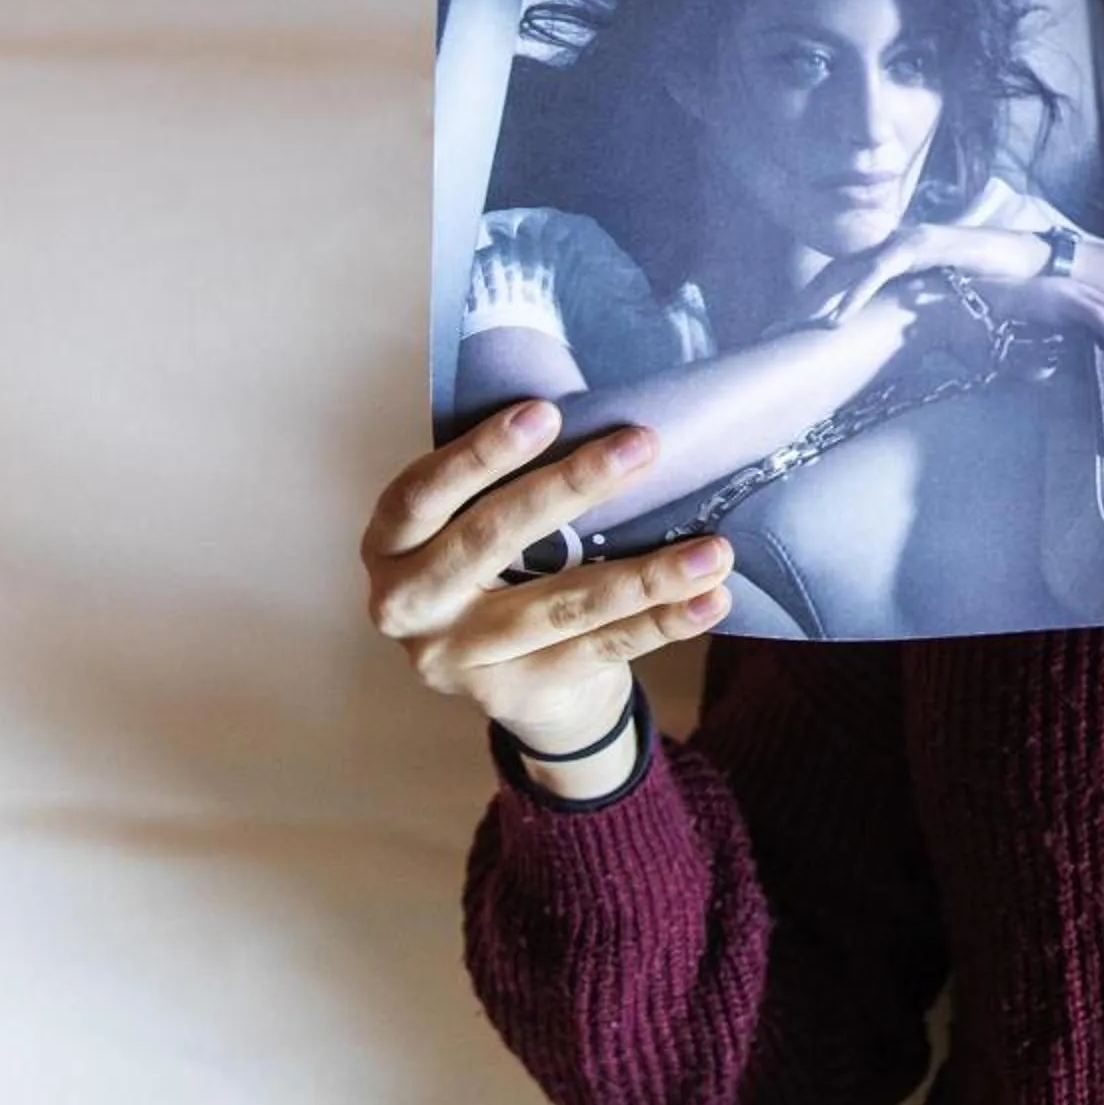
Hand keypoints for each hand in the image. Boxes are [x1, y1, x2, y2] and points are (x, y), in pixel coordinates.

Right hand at [362, 401, 732, 760]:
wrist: (511, 680)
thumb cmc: (498, 567)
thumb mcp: (476, 522)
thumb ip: (507, 479)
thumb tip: (605, 412)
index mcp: (391, 546)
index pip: (422, 493)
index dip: (479, 453)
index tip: (545, 410)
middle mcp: (409, 606)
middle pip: (491, 540)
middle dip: (573, 488)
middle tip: (643, 446)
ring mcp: (460, 659)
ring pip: (562, 605)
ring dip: (646, 574)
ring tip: (712, 549)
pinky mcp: (516, 694)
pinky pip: (600, 649)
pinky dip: (662, 622)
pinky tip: (710, 598)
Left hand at [793, 222, 1050, 325]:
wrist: (1028, 265)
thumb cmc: (986, 288)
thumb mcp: (938, 310)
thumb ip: (911, 323)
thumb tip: (890, 356)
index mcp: (890, 261)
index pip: (839, 282)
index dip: (809, 307)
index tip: (781, 336)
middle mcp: (892, 247)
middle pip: (834, 275)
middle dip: (801, 305)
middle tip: (771, 336)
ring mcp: (906, 242)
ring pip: (850, 271)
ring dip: (819, 301)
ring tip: (793, 330)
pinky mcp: (923, 244)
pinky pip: (881, 270)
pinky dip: (857, 293)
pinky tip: (837, 320)